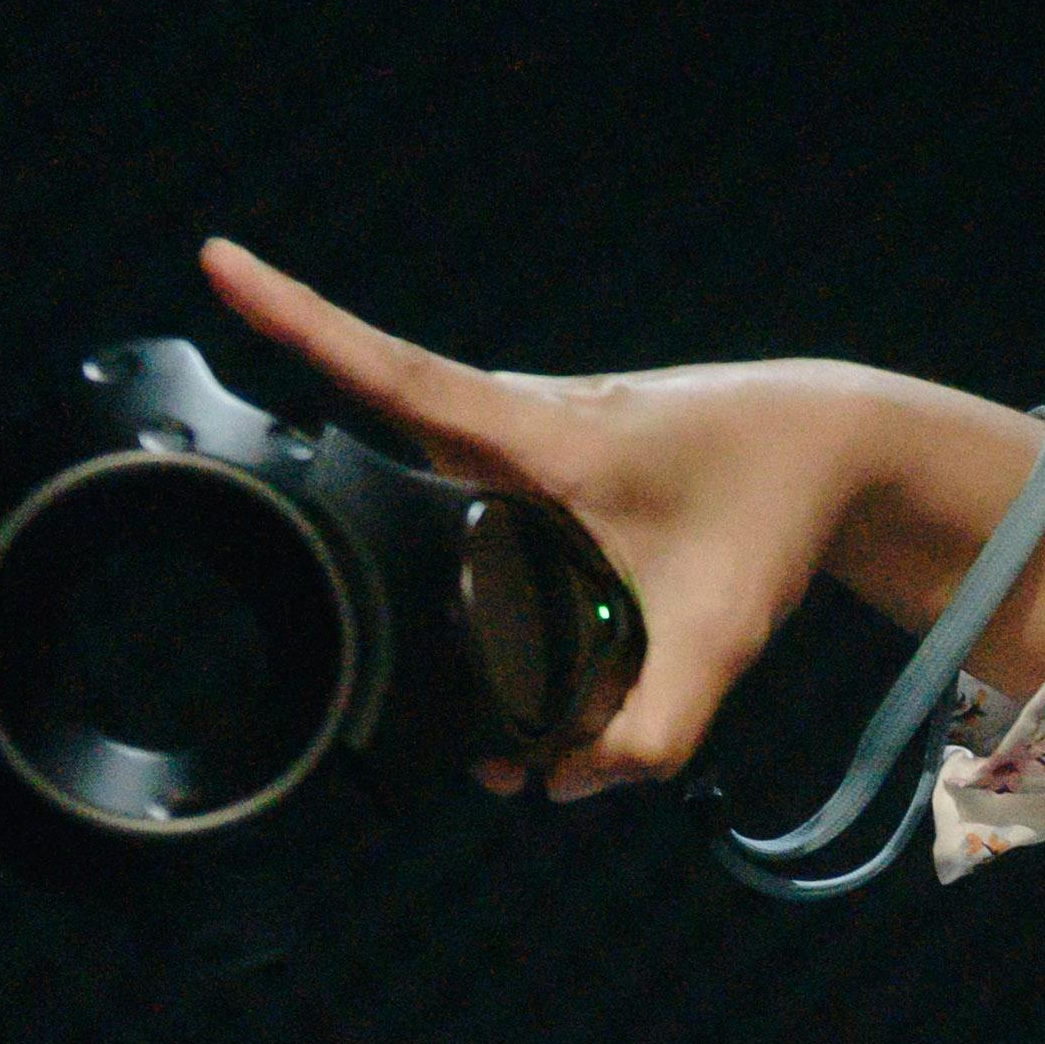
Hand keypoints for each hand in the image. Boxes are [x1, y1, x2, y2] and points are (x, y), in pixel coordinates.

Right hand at [197, 237, 852, 799]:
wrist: (827, 445)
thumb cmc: (768, 509)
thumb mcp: (720, 633)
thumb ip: (655, 727)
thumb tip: (564, 785)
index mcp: (537, 434)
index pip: (391, 374)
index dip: (299, 320)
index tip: (218, 258)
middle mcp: (513, 424)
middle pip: (393, 471)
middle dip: (379, 557)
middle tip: (423, 650)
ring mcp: (519, 443)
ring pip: (444, 515)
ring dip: (455, 588)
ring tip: (536, 685)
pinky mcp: (535, 469)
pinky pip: (478, 522)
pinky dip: (497, 583)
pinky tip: (547, 641)